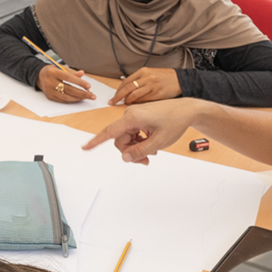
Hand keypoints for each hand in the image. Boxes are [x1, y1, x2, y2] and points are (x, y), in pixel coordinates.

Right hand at [38, 64, 94, 102]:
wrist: (39, 76)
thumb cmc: (53, 71)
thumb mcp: (61, 68)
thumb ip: (72, 72)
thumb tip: (82, 74)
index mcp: (53, 72)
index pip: (68, 78)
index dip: (79, 82)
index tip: (89, 86)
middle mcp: (50, 82)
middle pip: (68, 89)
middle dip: (82, 93)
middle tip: (92, 95)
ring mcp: (49, 90)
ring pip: (66, 96)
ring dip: (78, 98)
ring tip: (87, 97)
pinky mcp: (50, 97)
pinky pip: (63, 100)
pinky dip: (72, 100)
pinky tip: (79, 98)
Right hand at [83, 101, 197, 163]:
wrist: (187, 110)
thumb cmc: (175, 121)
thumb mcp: (159, 141)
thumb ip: (140, 151)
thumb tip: (125, 158)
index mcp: (132, 118)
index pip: (109, 132)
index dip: (96, 142)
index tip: (85, 148)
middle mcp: (130, 115)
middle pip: (120, 140)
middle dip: (131, 152)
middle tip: (146, 160)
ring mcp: (134, 116)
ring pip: (127, 138)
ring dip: (137, 148)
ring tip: (152, 152)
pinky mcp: (139, 118)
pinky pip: (132, 134)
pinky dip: (140, 141)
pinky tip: (151, 144)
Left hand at [110, 66, 180, 105]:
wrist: (181, 80)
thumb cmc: (165, 78)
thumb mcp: (151, 74)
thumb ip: (139, 80)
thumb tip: (126, 89)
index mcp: (143, 71)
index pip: (126, 81)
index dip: (118, 90)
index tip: (113, 96)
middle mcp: (147, 77)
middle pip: (127, 88)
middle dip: (118, 97)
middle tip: (112, 102)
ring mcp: (152, 85)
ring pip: (134, 95)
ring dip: (127, 101)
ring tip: (124, 104)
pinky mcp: (158, 94)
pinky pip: (143, 100)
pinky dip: (137, 103)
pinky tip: (135, 106)